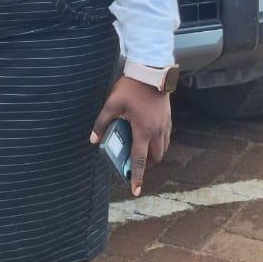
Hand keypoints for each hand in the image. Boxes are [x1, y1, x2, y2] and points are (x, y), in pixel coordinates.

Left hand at [89, 75, 171, 195]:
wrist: (151, 70)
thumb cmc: (132, 87)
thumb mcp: (112, 103)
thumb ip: (102, 122)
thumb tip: (93, 139)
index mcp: (143, 131)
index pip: (139, 160)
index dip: (137, 177)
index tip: (136, 191)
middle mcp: (157, 131)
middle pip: (155, 158)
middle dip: (146, 165)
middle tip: (135, 163)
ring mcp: (164, 125)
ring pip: (162, 148)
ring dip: (154, 154)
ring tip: (141, 149)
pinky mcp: (168, 118)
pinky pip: (166, 137)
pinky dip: (159, 142)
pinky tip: (149, 134)